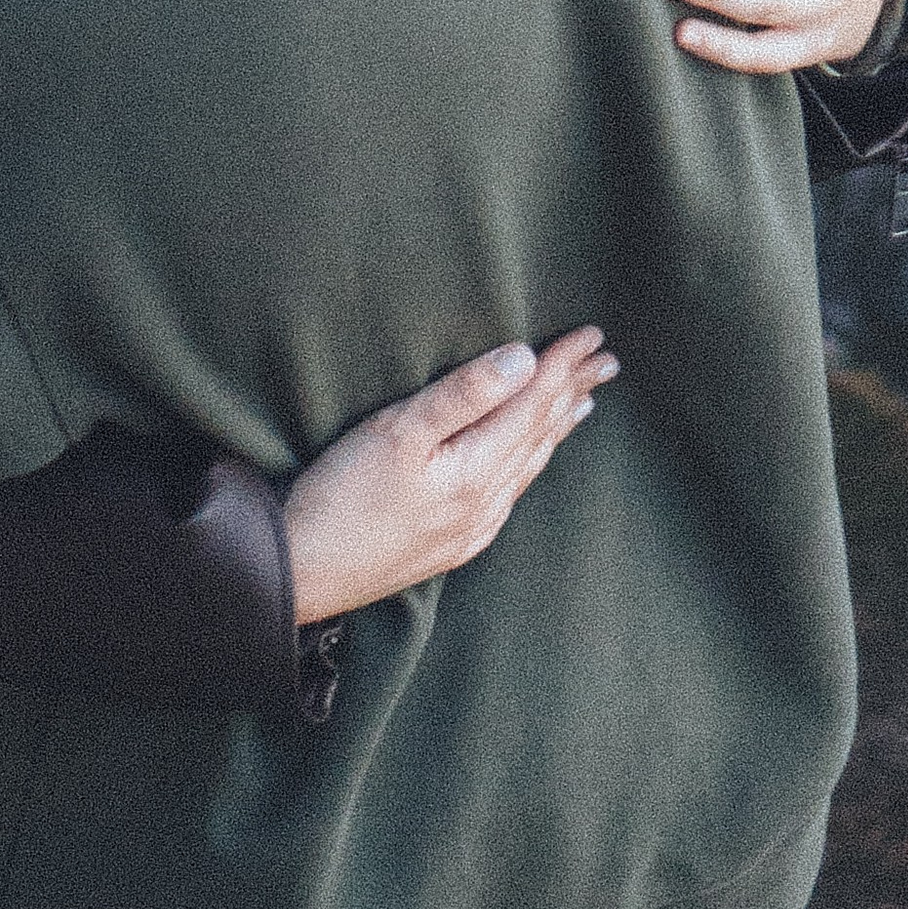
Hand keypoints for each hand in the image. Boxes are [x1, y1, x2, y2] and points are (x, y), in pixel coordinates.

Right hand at [281, 329, 616, 626]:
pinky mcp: (449, 546)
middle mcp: (484, 504)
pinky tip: (527, 461)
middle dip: (572, 393)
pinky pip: (508, 495)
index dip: (562, 366)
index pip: (533, 405)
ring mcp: (469, 530)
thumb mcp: (396, 432)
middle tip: (608, 361)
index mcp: (475, 471)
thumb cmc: (339, 496)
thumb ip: (462, 394)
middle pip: (540, 435)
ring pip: (528, 467)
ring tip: (582, 403)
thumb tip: (523, 359)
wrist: (299, 574)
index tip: (591, 334)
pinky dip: (528, 464)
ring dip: (556, 429)